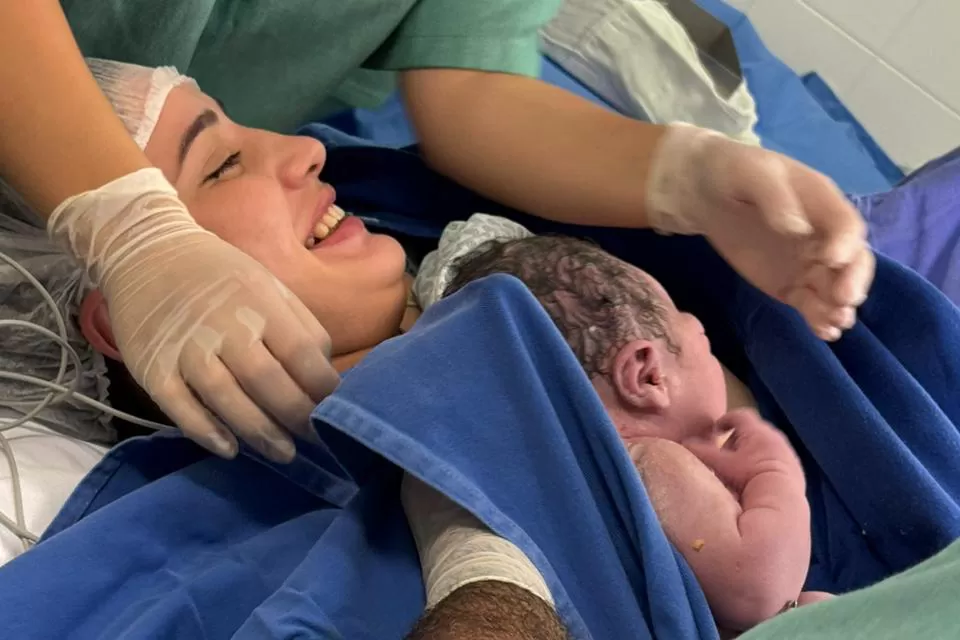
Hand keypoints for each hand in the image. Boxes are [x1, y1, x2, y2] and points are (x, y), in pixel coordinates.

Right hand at [49, 169, 338, 461]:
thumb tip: (328, 375)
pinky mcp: (152, 367)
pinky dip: (206, 432)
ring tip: (282, 453)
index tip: (337, 412)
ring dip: (258, 432)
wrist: (146, 250)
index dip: (323, 389)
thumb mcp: (270, 286)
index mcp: (260, 302)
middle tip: (314, 441)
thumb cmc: (220, 275)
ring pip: (225, 398)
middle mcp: (224, 324)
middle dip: (296, 417)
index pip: (302, 352)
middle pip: (267, 381)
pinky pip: (180, 407)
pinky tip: (230, 448)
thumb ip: (302, 327)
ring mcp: (185, 347)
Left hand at [646, 124, 874, 340]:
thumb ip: (775, 197)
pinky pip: (811, 304)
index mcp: (821, 202)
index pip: (846, 225)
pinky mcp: (789, 285)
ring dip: (839, 306)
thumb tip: (797, 228)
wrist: (702, 192)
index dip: (845, 243)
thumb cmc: (731, 173)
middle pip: (852, 260)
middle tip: (844, 299)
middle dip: (853, 280)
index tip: (831, 259)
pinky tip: (823, 332)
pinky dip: (820, 318)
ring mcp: (808, 263)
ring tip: (834, 323)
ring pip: (835, 287)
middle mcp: (824, 235)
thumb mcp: (751, 173)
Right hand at [683, 409, 802, 493]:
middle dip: (738, 438)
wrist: (783, 499)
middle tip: (726, 452)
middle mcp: (774, 436)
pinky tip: (758, 479)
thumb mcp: (721, 464)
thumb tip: (684, 443)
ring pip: (766, 445)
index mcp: (756, 430)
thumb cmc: (749, 476)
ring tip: (741, 467)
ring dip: (753, 452)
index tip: (716, 429)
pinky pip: (777, 458)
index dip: (726, 420)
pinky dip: (765, 463)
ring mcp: (787, 452)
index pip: (740, 415)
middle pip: (753, 430)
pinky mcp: (796, 468)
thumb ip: (702, 452)